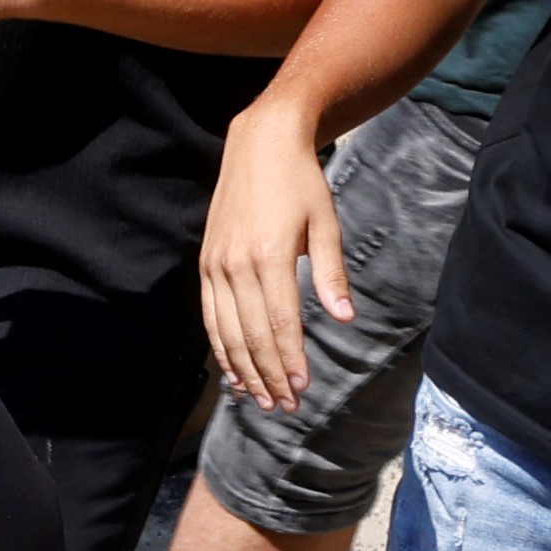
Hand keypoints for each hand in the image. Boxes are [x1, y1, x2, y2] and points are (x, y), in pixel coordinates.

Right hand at [200, 110, 351, 419]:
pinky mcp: (207, 264)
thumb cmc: (300, 183)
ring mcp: (216, 266)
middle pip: (251, 335)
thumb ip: (332, 274)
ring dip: (244, 370)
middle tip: (285, 406)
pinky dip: (220, 348)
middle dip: (269, 374)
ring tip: (260, 399)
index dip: (291, 359)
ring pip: (226, 332)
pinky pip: (211, 316)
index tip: (302, 388)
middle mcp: (236, 265)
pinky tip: (232, 371)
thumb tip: (343, 319)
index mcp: (269, 256)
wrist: (258, 145)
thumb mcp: (326, 224)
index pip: (281, 322)